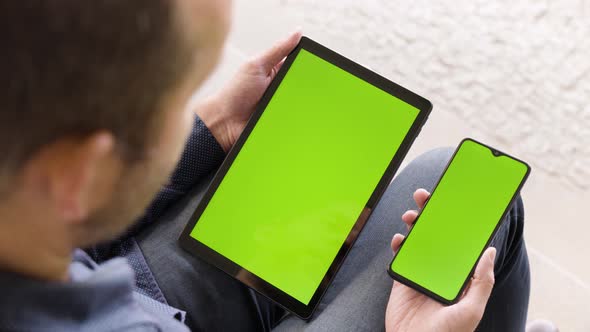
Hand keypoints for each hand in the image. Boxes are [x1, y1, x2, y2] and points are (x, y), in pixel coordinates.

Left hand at [195, 31, 302, 151]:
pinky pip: (296, 121)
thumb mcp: (257, 66)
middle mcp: (281, 88)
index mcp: (277, 71)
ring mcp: (282, 106)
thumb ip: (277, 49)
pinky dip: (300, 121)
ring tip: (300, 106)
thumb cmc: (235, 93)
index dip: (309, 63)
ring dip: (304, 106)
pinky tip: (301, 120)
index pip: (300, 64)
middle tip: (308, 89)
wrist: (224, 122)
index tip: (319, 63)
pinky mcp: (282, 122)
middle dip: (309, 87)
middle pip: (304, 86)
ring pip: (303, 104)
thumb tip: (297, 32)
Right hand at [385, 189, 496, 331]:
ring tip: (411, 215)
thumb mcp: (472, 309)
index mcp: (459, 276)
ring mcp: (421, 273)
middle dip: (431, 215)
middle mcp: (441, 271)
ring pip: (418, 241)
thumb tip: (490, 252)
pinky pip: (400, 255)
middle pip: (437, 235)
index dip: (457, 223)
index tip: (455, 203)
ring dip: (414, 224)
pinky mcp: (402, 278)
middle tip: (426, 197)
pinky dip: (398, 243)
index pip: (460, 243)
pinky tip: (400, 238)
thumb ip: (482, 282)